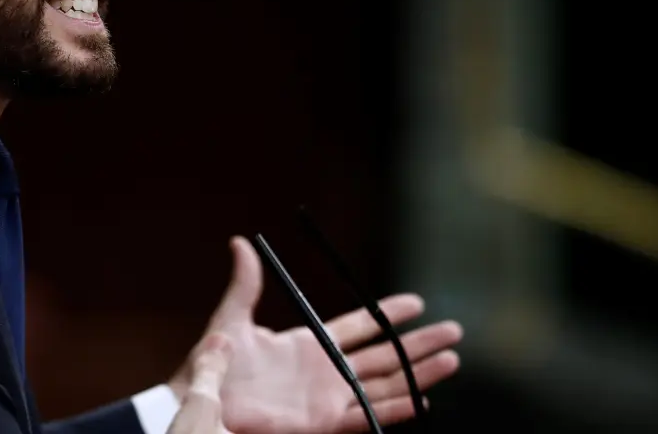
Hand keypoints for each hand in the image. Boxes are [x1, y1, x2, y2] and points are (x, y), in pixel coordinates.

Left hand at [168, 237, 462, 433]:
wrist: (203, 401)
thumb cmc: (213, 364)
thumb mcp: (232, 318)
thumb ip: (245, 284)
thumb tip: (240, 242)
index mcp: (309, 344)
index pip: (359, 326)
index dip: (388, 313)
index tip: (417, 303)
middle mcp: (326, 370)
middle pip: (383, 353)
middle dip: (418, 343)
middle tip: (453, 331)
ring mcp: (327, 396)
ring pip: (385, 382)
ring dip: (417, 372)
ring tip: (451, 361)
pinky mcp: (323, 420)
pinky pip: (367, 414)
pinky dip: (394, 408)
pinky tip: (420, 399)